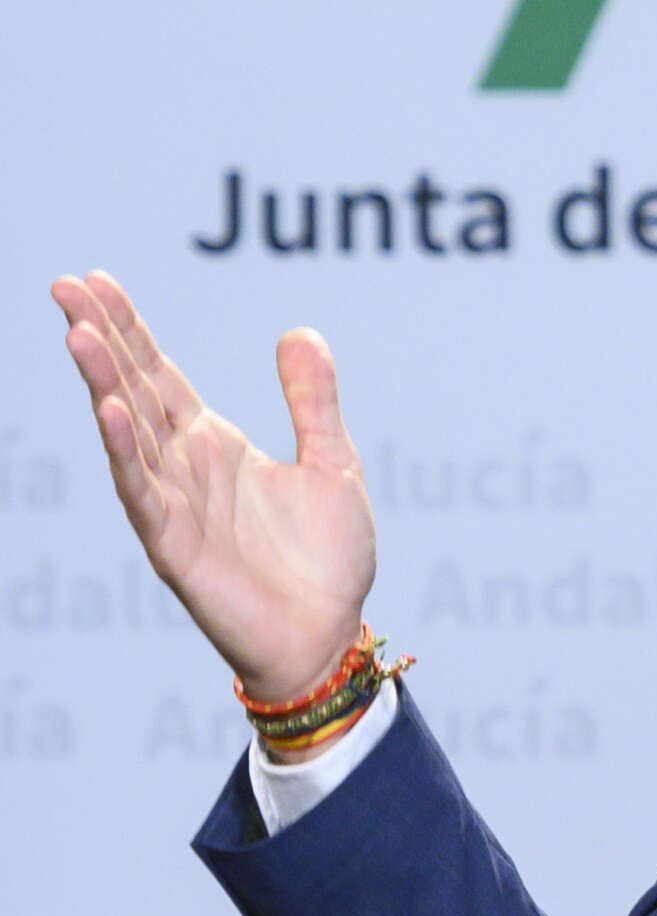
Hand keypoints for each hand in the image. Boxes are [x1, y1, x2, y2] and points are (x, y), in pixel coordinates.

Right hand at [48, 270, 376, 711]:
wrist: (329, 634)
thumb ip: (312, 401)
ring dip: (104, 384)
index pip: (161, 374)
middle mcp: (184, 467)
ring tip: (78, 334)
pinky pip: (144, 492)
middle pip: (134, 390)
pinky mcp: (173, 546)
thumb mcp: (332, 463)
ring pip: (128, 434)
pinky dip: (127, 452)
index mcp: (214, 444)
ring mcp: (173, 504)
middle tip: (65, 285)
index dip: (130, 329)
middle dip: (101, 339)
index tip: (97, 281)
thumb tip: (298, 331)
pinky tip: (112, 412)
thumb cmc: (326, 559)